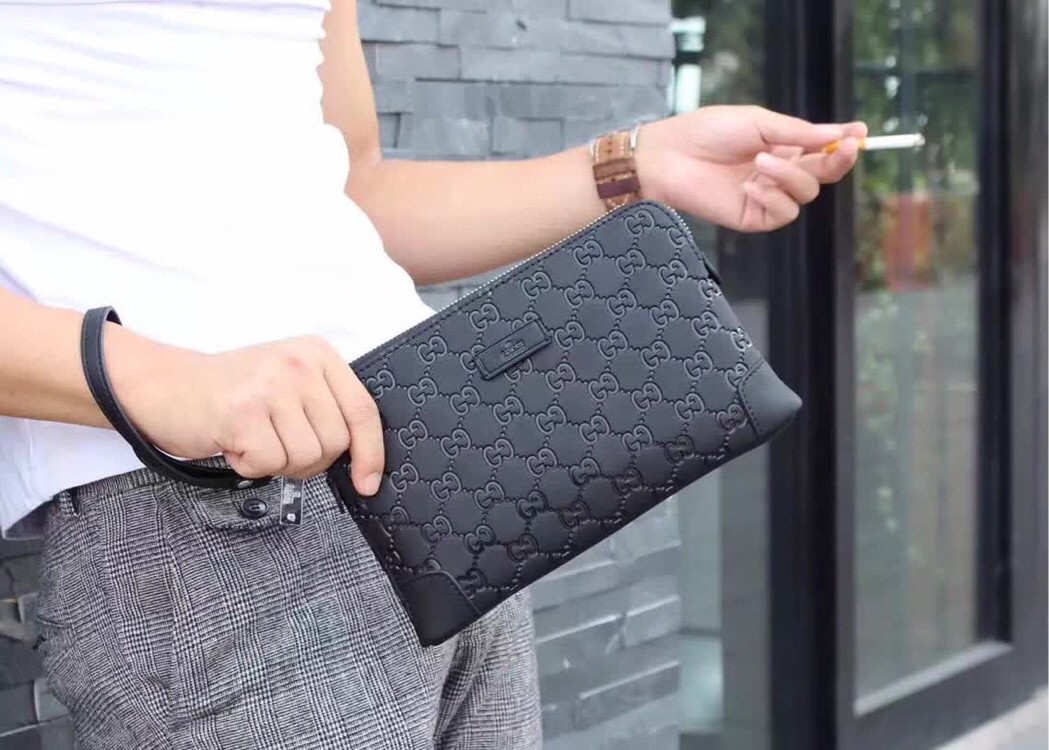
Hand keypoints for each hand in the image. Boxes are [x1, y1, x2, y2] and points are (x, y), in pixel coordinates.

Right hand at [113, 335, 383, 493]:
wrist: (163, 384)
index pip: (362, 410)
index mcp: (317, 354)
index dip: (371, 452)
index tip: (369, 480)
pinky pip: (270, 464)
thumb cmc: (230, 391)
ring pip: (306, 457)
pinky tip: (235, 443)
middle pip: (336, 442)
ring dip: (278, 463)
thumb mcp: (288, 382)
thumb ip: (325, 408)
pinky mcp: (243, 413)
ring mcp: (270, 387)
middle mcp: (298, 364)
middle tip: (276, 443)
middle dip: (309, 459)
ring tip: (254, 438)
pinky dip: (251, 466)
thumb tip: (363, 459)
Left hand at [635, 105, 867, 231]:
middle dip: (837, 161)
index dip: (844, 143)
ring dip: (791, 177)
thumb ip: (799, 132)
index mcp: (782, 146)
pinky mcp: (753, 217)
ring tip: (760, 162)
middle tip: (841, 148)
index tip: (860, 133)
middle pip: (824, 174)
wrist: (669, 157)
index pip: (823, 149)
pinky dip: (774, 198)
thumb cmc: (707, 132)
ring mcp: (767, 196)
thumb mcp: (758, 122)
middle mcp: (779, 172)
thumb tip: (840, 132)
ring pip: (807, 194)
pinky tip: (752, 186)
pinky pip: (784, 214)